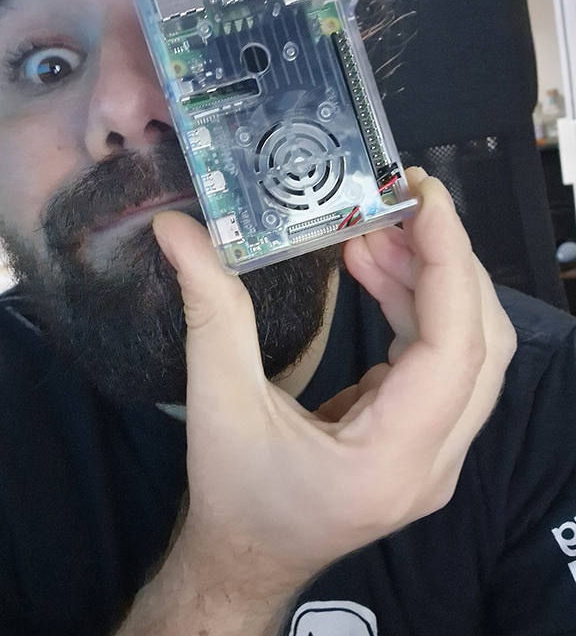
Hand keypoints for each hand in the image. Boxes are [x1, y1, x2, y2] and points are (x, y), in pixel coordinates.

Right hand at [152, 167, 515, 588]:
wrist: (245, 561)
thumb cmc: (234, 497)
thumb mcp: (217, 402)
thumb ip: (209, 309)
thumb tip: (177, 229)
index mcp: (391, 460)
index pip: (455, 348)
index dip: (449, 263)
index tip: (426, 199)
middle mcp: (434, 463)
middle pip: (481, 344)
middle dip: (444, 263)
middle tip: (393, 208)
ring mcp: (438, 456)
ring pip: (471, 351)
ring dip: (430, 283)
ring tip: (373, 235)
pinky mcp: (424, 441)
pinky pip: (446, 363)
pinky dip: (420, 309)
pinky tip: (377, 274)